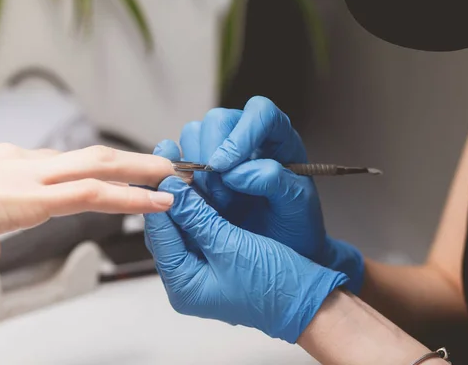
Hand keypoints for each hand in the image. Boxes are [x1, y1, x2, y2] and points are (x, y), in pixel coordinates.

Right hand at [0, 144, 175, 275]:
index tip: (110, 171)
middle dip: (127, 159)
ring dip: (140, 171)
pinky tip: (157, 202)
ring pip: (101, 167)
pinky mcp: (38, 199)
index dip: (89, 166)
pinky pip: (97, 195)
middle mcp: (22, 162)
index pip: (59, 161)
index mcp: (3, 164)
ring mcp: (33, 177)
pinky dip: (133, 197)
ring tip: (171, 176)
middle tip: (158, 162)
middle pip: (89, 155)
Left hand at [144, 176, 347, 342]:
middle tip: (168, 166)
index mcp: (183, 286)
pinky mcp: (216, 261)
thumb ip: (197, 216)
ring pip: (182, 228)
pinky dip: (199, 209)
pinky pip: (199, 230)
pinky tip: (201, 187)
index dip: (158, 200)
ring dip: (184, 200)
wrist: (309, 301)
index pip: (158, 235)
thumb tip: (171, 190)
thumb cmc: (274, 284)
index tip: (159, 171)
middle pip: (167, 231)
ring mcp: (201, 272)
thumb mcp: (231, 245)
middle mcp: (187, 281)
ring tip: (182, 170)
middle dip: (169, 198)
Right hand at [175, 96, 363, 293]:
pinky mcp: (198, 168)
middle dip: (211, 155)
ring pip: (193, 135)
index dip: (240, 134)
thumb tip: (236, 171)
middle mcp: (246, 137)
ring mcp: (220, 151)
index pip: (260, 113)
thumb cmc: (294, 226)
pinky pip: (178, 159)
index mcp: (278, 138)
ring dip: (195, 169)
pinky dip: (181, 180)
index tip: (226, 166)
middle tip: (220, 194)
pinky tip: (198, 204)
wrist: (281, 251)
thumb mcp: (296, 206)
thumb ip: (274, 181)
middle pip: (217, 120)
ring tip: (214, 203)